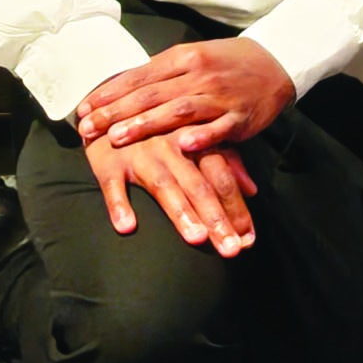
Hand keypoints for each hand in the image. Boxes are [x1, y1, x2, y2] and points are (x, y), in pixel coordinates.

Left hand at [75, 37, 295, 153]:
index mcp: (184, 58)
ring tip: (118, 137)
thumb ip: (160, 73)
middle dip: (116, 112)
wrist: (276, 61)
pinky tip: (183, 145)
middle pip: (151, 94)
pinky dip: (202, 136)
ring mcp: (220, 96)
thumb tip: (120, 87)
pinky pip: (219, 128)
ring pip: (179, 110)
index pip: (139, 77)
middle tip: (87, 128)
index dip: (109, 94)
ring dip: (147, 124)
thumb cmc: (226, 62)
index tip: (83, 109)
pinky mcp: (240, 117)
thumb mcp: (192, 57)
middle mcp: (199, 75)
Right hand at [85, 131, 258, 256]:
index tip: (248, 241)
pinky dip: (118, 204)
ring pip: (163, 185)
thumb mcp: (196, 141)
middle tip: (232, 250)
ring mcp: (140, 154)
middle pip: (198, 186)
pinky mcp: (109, 162)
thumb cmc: (160, 131)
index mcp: (195, 144)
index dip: (237, 210)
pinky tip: (127, 227)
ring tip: (197, 239)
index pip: (222, 180)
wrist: (111, 111)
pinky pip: (113, 185)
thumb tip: (252, 191)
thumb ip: (227, 163)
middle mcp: (171, 148)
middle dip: (217, 219)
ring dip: (180, 212)